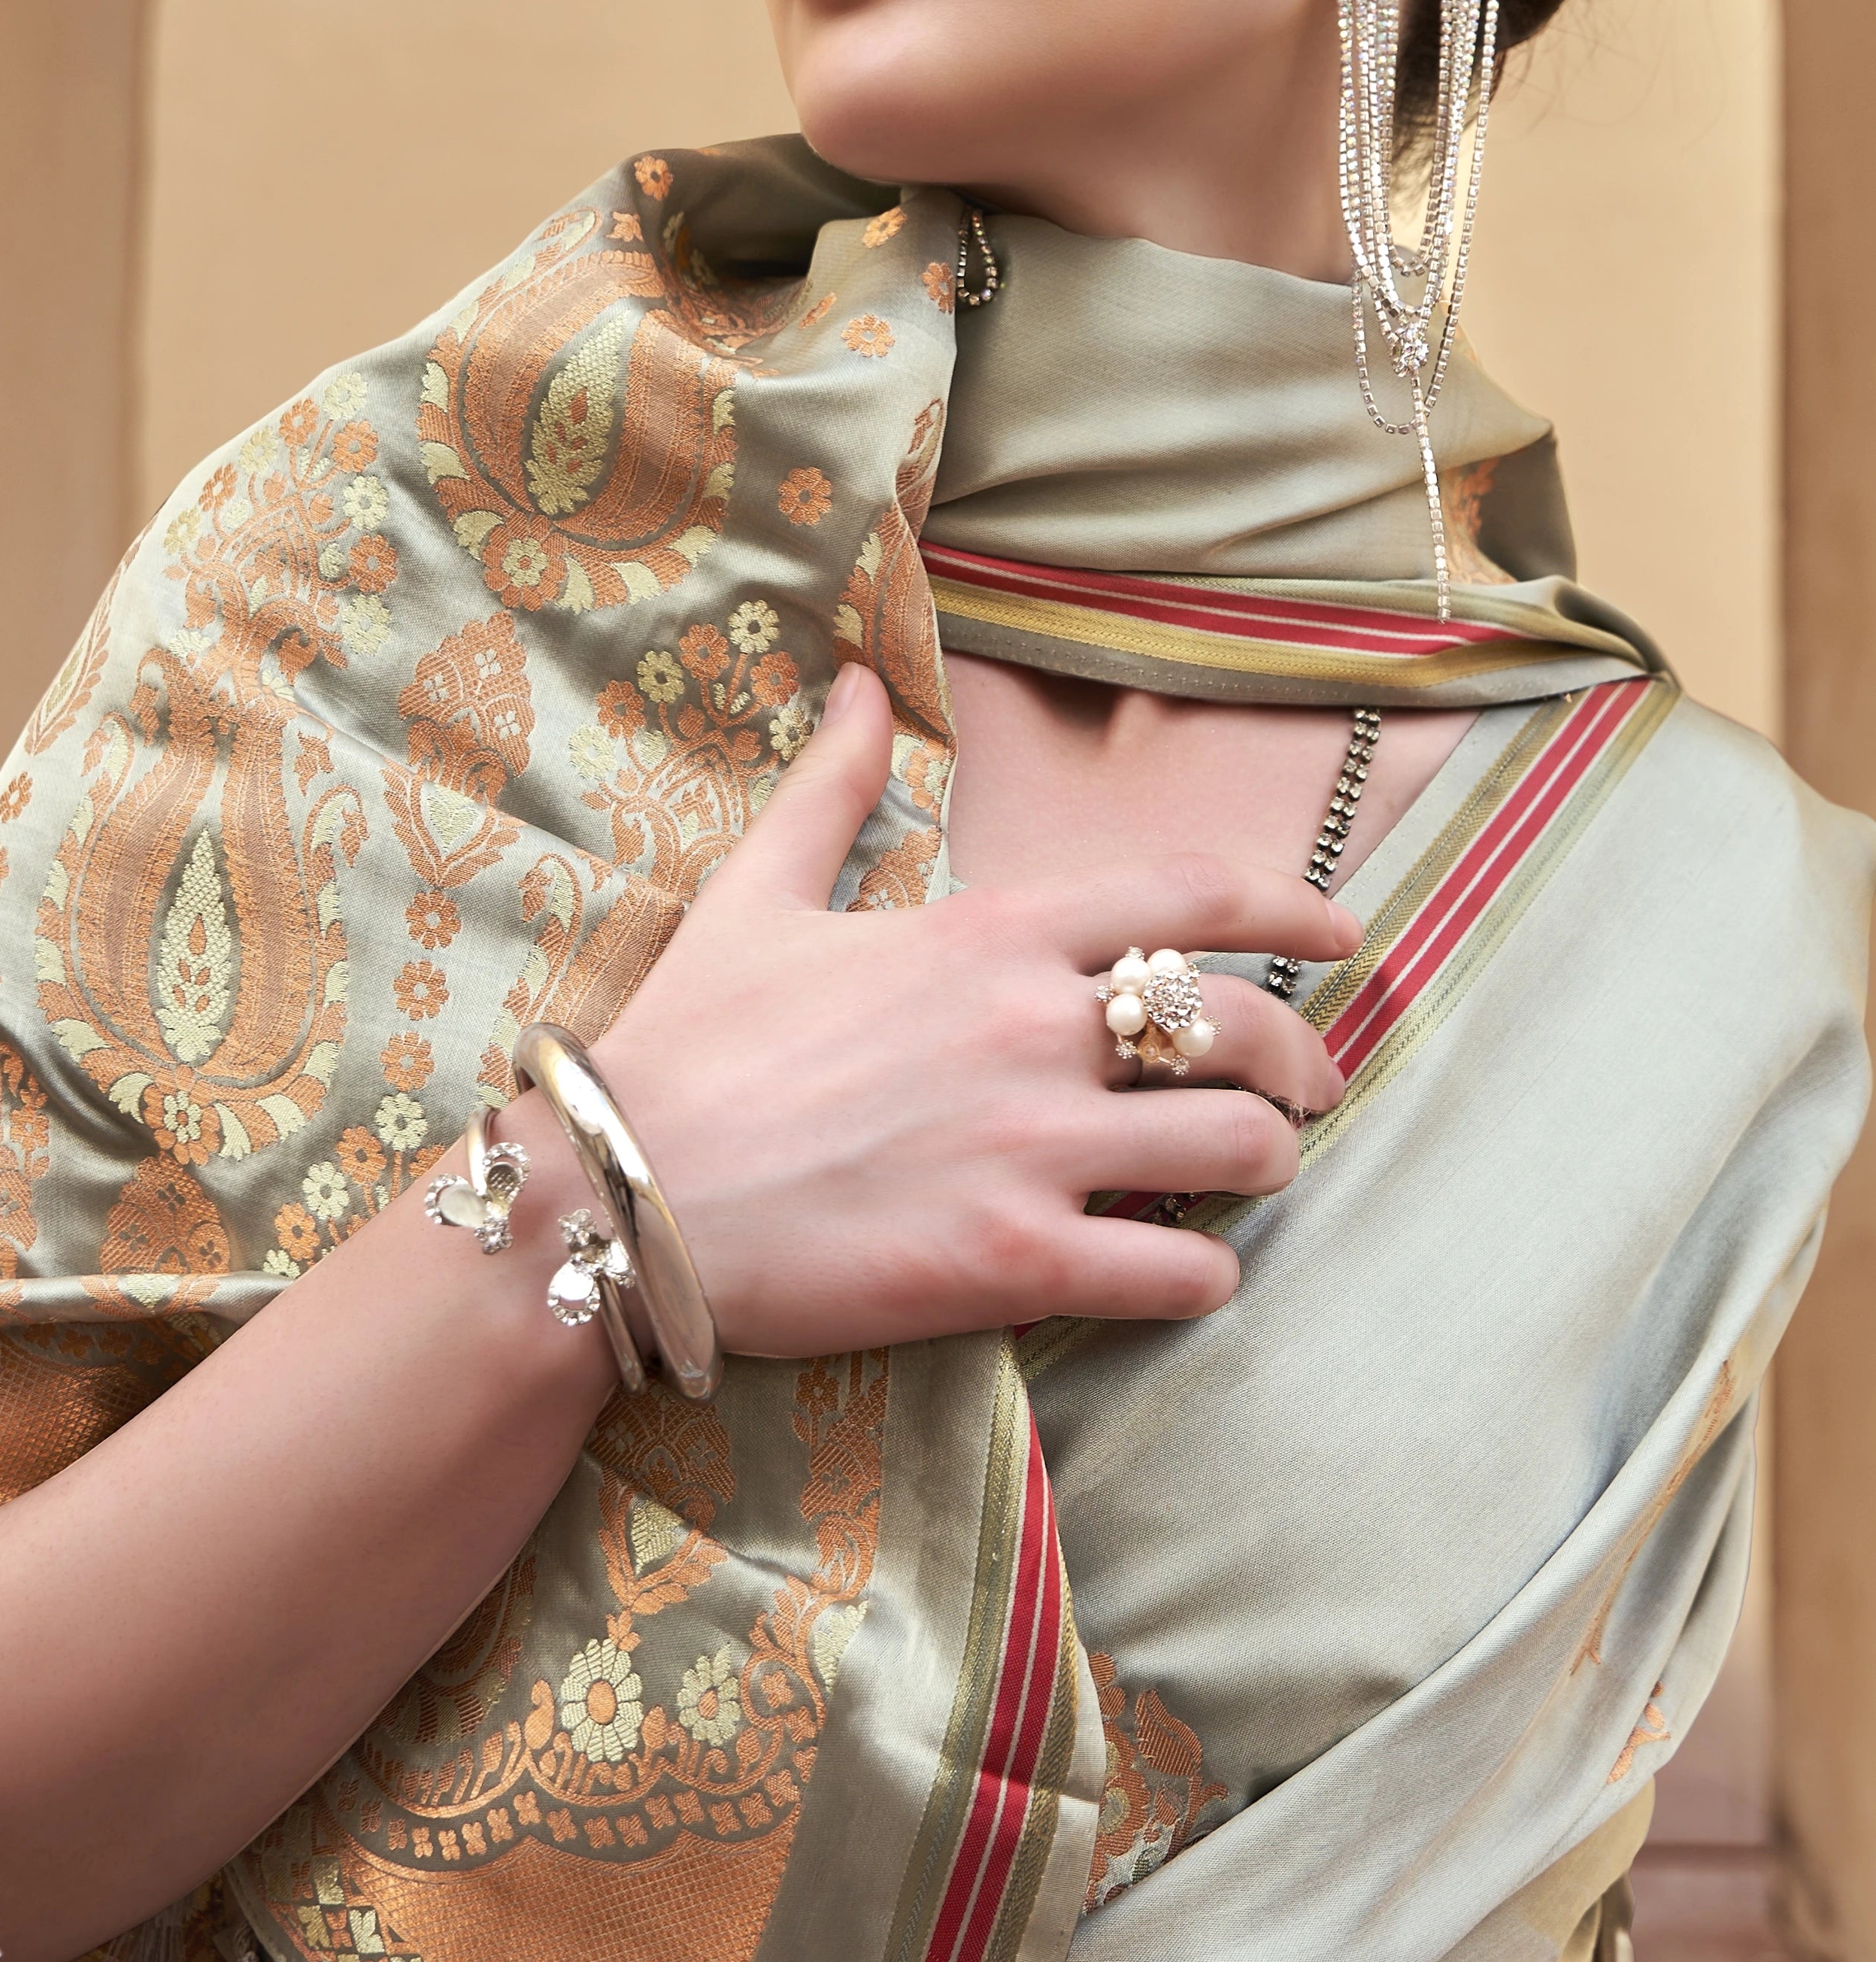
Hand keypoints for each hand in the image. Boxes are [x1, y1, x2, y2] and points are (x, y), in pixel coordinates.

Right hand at [591, 665, 1359, 1354]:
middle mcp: (1032, 1030)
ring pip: (1237, 1150)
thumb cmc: (687, 1045)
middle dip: (1306, 1058)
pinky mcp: (1011, 1263)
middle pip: (1244, 1028)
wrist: (617, 1194)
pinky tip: (1189, 1275)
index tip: (1344, 931)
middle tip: (1312, 1086)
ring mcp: (1030, 1149)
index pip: (1189, 895)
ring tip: (1251, 1176)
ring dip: (1267, 1162)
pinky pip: (1176, 1275)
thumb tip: (863, 683)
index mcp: (987, 934)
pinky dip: (1206, 1278)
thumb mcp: (756, 894)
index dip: (1293, 906)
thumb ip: (833, 788)